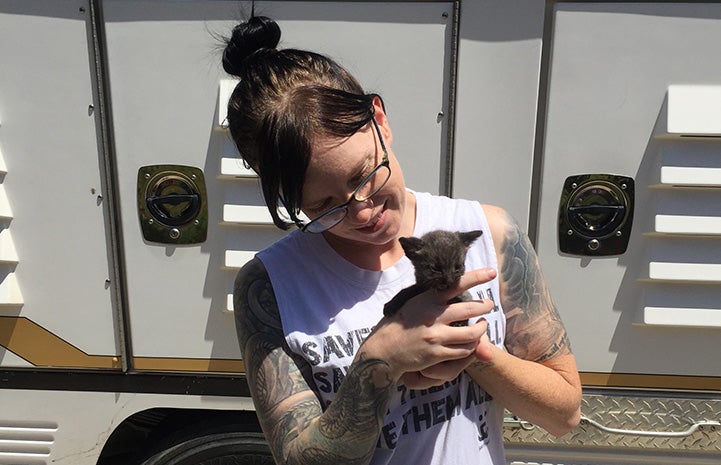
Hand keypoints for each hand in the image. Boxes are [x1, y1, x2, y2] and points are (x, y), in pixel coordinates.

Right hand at [362, 268, 496, 381]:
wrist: (384, 350)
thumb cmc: (399, 324)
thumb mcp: (412, 303)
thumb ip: (433, 299)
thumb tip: (452, 290)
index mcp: (427, 300)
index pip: (455, 284)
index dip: (476, 277)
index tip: (491, 272)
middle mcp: (433, 316)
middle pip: (471, 309)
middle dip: (485, 306)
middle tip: (489, 304)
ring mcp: (436, 336)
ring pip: (472, 333)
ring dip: (482, 329)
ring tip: (482, 325)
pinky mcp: (437, 354)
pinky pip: (464, 351)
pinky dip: (472, 346)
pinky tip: (471, 343)